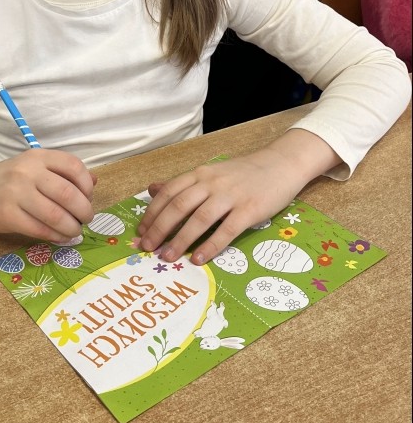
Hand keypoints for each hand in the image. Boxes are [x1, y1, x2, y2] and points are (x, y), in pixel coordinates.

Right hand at [0, 147, 95, 239]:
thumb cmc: (3, 181)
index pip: (74, 167)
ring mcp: (15, 193)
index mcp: (37, 156)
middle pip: (68, 193)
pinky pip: (39, 229)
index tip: (89, 198)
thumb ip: (60, 173)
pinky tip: (59, 237)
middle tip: (86, 219)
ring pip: (56, 214)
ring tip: (75, 232)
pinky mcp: (6, 215)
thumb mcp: (31, 168)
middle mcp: (27, 171)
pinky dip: (55, 236)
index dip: (87, 185)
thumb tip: (94, 182)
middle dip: (84, 210)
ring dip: (72, 227)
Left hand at [136, 149, 305, 264]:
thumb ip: (183, 183)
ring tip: (167, 257)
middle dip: (160, 229)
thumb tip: (152, 189)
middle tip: (147, 248)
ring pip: (199, 219)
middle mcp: (212, 183)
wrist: (281, 164)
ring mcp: (231, 196)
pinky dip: (210, 245)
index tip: (140, 232)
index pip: (169, 192)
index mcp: (200, 174)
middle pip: (179, 206)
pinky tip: (199, 258)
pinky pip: (226, 230)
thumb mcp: (210, 172)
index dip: (152, 213)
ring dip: (180, 240)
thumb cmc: (244, 172)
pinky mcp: (249, 209)